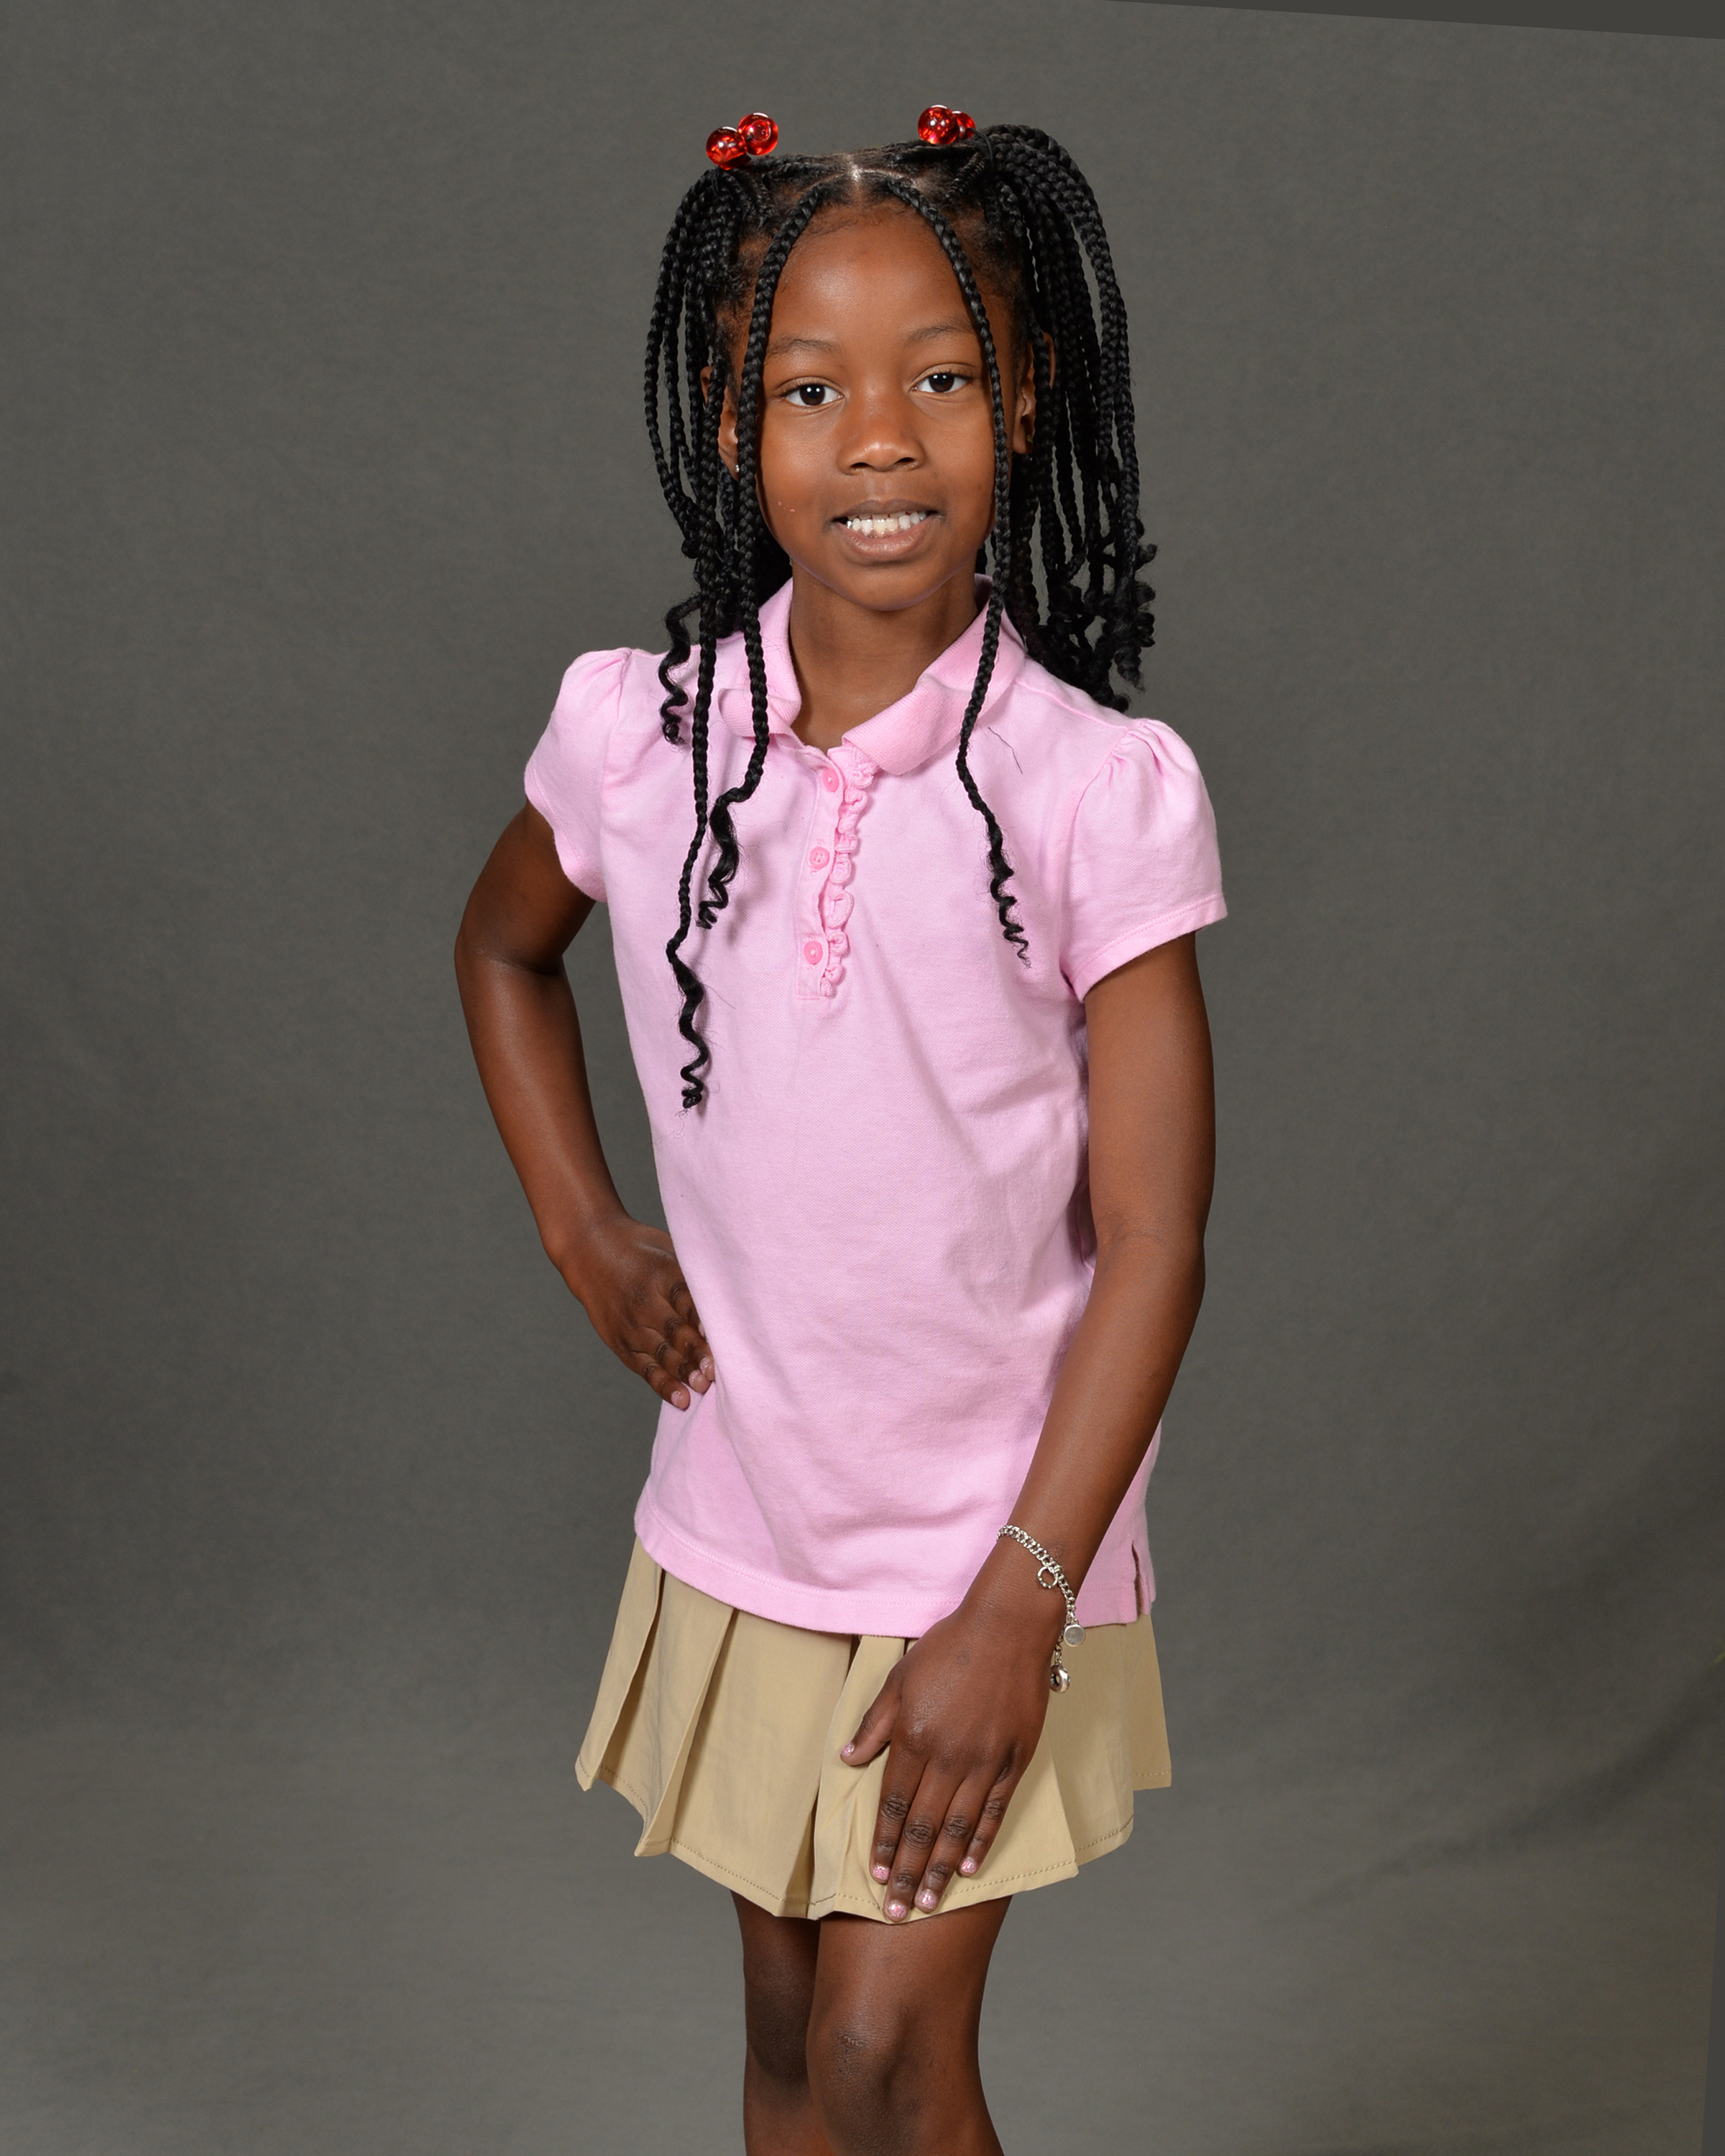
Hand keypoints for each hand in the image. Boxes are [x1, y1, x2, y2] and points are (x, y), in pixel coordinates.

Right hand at [563, 1214, 713, 1410]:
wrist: (589, 1250)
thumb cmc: (641, 1250)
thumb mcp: (667, 1249)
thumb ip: (694, 1272)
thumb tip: (735, 1291)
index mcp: (661, 1274)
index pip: (686, 1300)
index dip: (704, 1320)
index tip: (723, 1335)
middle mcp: (644, 1302)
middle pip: (675, 1331)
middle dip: (698, 1353)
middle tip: (717, 1372)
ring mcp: (630, 1324)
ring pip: (662, 1353)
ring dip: (684, 1372)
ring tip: (703, 1387)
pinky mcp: (620, 1342)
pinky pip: (644, 1368)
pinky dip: (662, 1384)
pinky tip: (681, 1399)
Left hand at [840, 1589, 1059, 1919]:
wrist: (1008, 1625)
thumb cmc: (949, 1646)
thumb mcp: (899, 1678)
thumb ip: (874, 1724)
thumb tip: (847, 1760)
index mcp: (914, 1736)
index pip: (893, 1804)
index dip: (884, 1843)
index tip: (876, 1877)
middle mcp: (947, 1756)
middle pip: (923, 1827)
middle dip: (908, 1872)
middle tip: (897, 1912)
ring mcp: (983, 1760)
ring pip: (957, 1829)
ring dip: (941, 1870)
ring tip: (929, 1903)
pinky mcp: (1014, 1759)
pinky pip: (994, 1811)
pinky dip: (981, 1842)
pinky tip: (970, 1869)